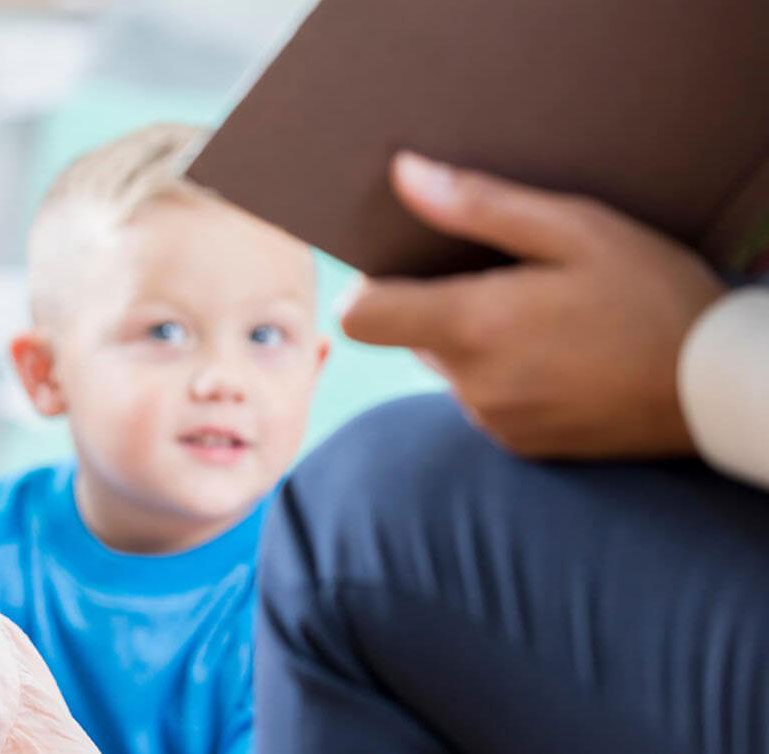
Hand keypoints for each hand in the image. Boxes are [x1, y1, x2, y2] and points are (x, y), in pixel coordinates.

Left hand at [341, 151, 726, 458]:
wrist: (717, 389)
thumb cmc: (653, 296)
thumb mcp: (575, 229)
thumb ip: (478, 206)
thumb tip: (403, 175)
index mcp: (472, 327)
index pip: (360, 316)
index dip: (371, 286)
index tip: (406, 265)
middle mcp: (470, 384)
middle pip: (408, 335)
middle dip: (441, 304)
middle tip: (508, 277)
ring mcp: (493, 420)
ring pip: (449, 366)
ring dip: (477, 340)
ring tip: (547, 315)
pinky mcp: (518, 444)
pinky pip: (484, 397)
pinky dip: (506, 373)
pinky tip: (560, 353)